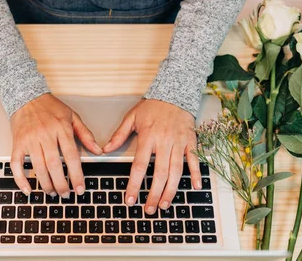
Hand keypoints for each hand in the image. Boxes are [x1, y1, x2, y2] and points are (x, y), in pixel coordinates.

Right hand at [10, 93, 101, 197]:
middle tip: (66, 195)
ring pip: (38, 167)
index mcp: (61, 129)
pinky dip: (21, 179)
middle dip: (61, 184)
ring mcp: (30, 140)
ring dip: (45, 184)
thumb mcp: (72, 116)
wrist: (26, 96)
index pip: (71, 156)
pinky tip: (28, 189)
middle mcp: (45, 135)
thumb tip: (98, 150)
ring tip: (52, 193)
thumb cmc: (50, 107)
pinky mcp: (17, 143)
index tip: (80, 188)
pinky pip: (16, 164)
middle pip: (54, 165)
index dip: (76, 175)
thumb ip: (85, 134)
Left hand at [103, 99, 199, 214]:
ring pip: (177, 170)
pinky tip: (195, 187)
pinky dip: (196, 173)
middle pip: (160, 173)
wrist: (174, 92)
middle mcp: (164, 142)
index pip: (139, 166)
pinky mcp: (191, 141)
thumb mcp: (132, 117)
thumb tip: (105, 149)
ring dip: (171, 189)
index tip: (130, 199)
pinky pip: (194, 160)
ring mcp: (179, 142)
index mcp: (148, 137)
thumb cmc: (152, 106)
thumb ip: (119, 134)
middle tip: (149, 209)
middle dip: (154, 194)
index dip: (134, 184)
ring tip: (165, 204)